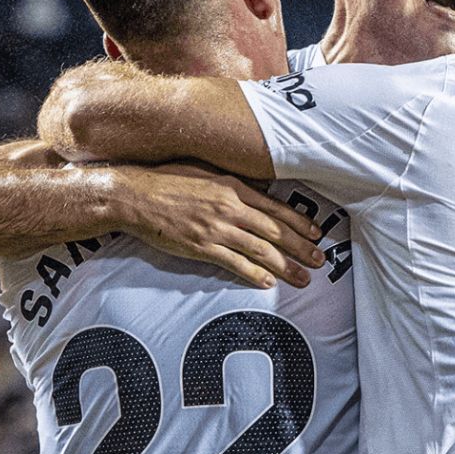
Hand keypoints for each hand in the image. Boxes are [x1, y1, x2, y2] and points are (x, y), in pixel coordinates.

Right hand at [113, 162, 324, 288]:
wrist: (135, 196)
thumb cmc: (167, 180)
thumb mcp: (206, 170)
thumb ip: (233, 182)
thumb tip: (258, 188)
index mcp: (233, 187)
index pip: (276, 208)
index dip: (299, 222)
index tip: (315, 233)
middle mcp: (230, 208)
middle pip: (275, 232)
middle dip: (301, 248)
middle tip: (319, 260)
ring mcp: (217, 229)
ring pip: (261, 251)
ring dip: (286, 267)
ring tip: (303, 278)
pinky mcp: (202, 247)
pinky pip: (235, 264)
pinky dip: (254, 275)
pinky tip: (268, 283)